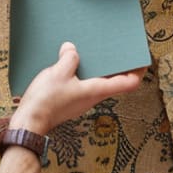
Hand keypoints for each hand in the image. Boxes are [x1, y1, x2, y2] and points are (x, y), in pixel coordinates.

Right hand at [11, 42, 142, 133]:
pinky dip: (85, 72)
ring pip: (98, 82)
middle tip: (120, 50)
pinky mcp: (71, 100)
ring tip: (96, 52)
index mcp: (97, 90)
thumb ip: (69, 58)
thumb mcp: (59, 73)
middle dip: (118, 65)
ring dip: (100, 68)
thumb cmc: (46, 102)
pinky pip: (84, 84)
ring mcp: (82, 99)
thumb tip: (71, 50)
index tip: (143, 60)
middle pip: (115, 81)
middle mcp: (93, 97)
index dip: (139, 71)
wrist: (29, 123)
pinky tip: (72, 63)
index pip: (128, 83)